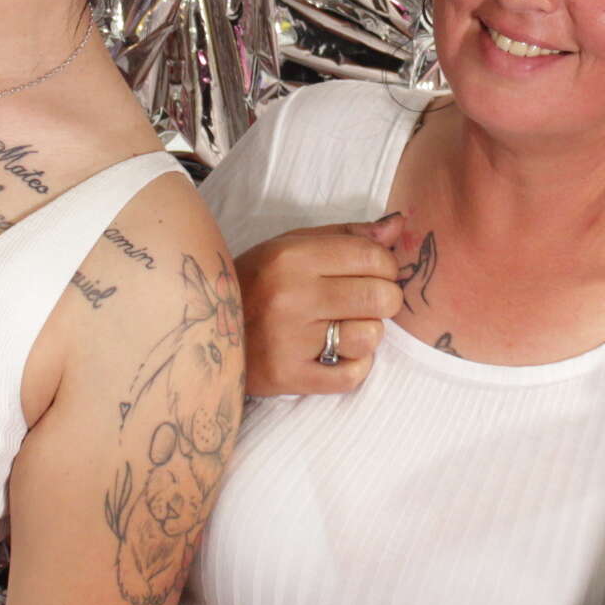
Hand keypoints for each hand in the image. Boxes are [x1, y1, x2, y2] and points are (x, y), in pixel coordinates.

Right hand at [238, 216, 406, 397]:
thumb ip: (347, 235)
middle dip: (384, 299)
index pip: (372, 256)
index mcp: (291, 257)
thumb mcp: (291, 246)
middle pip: (380, 297)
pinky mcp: (288, 378)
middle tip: (364, 301)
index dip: (386, 265)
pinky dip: (354, 366)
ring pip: (370, 337)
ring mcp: (289, 341)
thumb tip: (399, 226)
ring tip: (343, 328)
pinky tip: (336, 354)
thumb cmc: (256, 281)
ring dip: (366, 334)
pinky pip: (352, 376)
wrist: (205, 330)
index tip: (375, 272)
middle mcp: (290, 297)